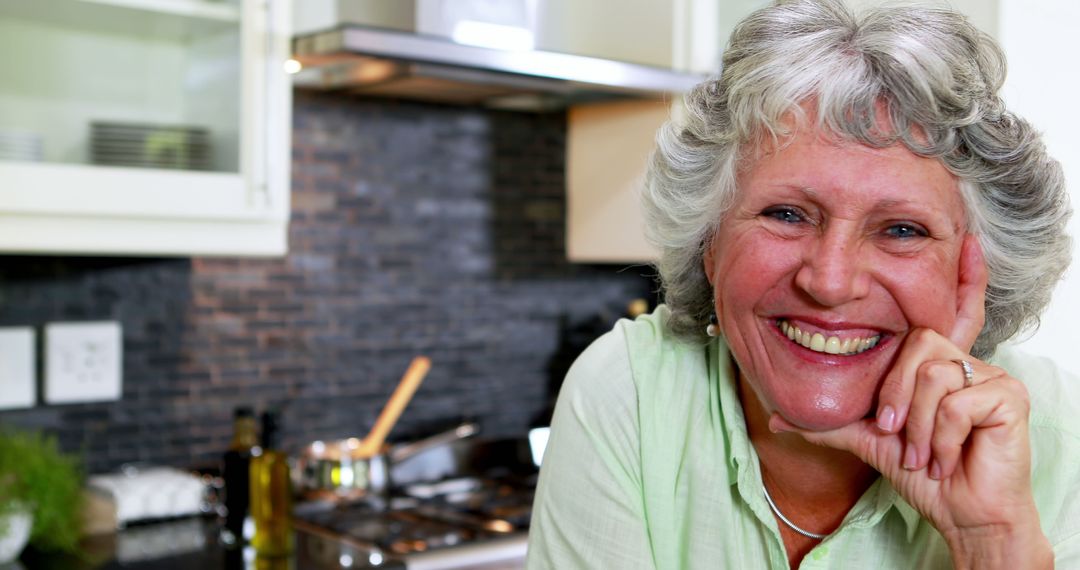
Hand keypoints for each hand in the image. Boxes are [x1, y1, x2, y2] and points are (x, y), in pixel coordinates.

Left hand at [769, 236, 1052, 567]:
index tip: (967, 242)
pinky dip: (938, 437)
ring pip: (929, 375)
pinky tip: (945, 458)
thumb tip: (775, 419)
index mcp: (940, 364)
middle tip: (893, 431)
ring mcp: (991, 377)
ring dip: (916, 425)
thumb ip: (828, 423)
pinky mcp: (1009, 397)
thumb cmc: (923, 473)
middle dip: (895, 396)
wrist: (960, 513)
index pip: (951, 311)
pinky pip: (953, 403)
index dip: (964, 277)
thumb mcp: (867, 440)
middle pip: (916, 343)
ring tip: (921, 452)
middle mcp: (968, 361)